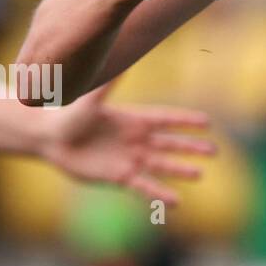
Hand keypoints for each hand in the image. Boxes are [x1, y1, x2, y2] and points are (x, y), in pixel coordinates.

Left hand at [39, 81, 215, 205]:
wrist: (51, 140)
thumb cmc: (69, 116)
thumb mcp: (89, 100)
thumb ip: (107, 86)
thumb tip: (120, 64)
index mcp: (134, 119)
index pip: (167, 120)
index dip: (186, 121)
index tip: (207, 123)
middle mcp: (136, 140)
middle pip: (170, 144)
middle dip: (191, 147)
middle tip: (214, 151)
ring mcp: (129, 159)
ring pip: (161, 166)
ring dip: (179, 170)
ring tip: (199, 175)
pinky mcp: (119, 177)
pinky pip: (143, 186)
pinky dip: (159, 193)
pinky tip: (175, 201)